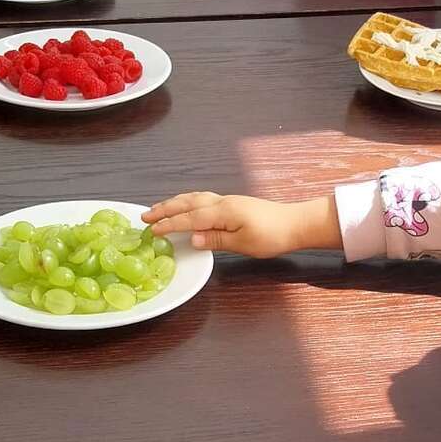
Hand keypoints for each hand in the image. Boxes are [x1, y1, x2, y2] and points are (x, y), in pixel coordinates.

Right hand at [142, 191, 337, 256]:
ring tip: (158, 208)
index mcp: (223, 212)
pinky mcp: (232, 204)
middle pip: (187, 203)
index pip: (189, 218)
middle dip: (165, 209)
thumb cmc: (272, 236)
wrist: (295, 223)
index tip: (151, 229)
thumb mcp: (244, 243)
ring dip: (174, 203)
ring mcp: (227, 201)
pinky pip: (202, 199)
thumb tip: (194, 238)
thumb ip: (217, 239)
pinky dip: (187, 201)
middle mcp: (222, 202)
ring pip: (194, 198)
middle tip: (144, 216)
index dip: (169, 224)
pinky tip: (185, 205)